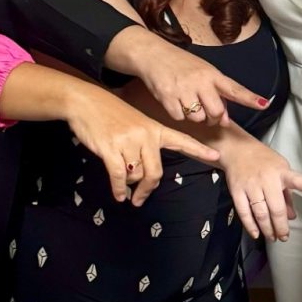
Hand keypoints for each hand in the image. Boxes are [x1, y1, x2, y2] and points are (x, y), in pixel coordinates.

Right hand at [62, 83, 218, 204]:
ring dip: (128, 184)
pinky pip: (120, 176)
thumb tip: (144, 173)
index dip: (199, 149)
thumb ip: (144, 143)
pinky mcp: (111, 148)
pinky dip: (119, 189)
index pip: (181, 140)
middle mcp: (146, 135)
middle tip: (140, 199)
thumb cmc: (109, 113)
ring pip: (136, 175)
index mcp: (154, 128)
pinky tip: (119, 195)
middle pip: (156, 171)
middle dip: (148, 188)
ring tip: (122, 184)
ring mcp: (129, 141)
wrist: (85, 101)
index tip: (216, 156)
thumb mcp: (134, 122)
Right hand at [110, 27, 269, 126]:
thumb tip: (225, 120)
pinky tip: (175, 103)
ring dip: (195, 117)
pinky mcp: (168, 97)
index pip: (235, 89)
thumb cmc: (181, 65)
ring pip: (198, 118)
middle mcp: (200, 81)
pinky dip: (178, 115)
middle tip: (208, 114)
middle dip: (214, 118)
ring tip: (189, 104)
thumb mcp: (202, 73)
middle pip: (216, 112)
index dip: (250, 98)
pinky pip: (179, 118)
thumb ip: (216, 94)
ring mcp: (183, 89)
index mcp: (212, 74)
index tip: (264, 104)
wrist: (152, 54)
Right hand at [222, 141, 301, 241]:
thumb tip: (291, 217)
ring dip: (267, 229)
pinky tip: (256, 233)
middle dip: (281, 226)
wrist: (238, 150)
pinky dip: (250, 225)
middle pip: (276, 208)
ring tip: (273, 238)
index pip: (294, 179)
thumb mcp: (280, 170)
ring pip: (260, 213)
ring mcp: (251, 186)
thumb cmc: (263, 161)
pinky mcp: (237, 191)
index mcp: (281, 172)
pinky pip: (244, 212)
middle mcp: (266, 179)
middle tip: (284, 237)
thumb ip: (287, 194)